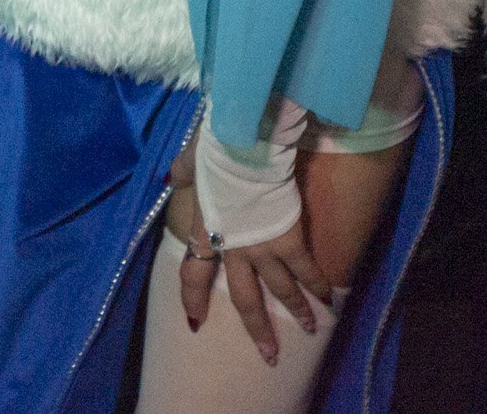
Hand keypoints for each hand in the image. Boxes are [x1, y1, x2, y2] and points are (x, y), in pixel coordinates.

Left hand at [166, 140, 329, 363]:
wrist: (242, 147)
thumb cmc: (213, 152)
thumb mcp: (188, 166)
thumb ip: (183, 176)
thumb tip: (173, 176)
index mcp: (204, 232)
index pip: (192, 273)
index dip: (193, 299)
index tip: (195, 322)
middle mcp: (232, 248)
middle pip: (242, 298)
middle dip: (256, 327)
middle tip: (269, 355)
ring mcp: (261, 247)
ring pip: (280, 290)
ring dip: (297, 312)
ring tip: (310, 329)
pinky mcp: (289, 240)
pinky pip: (306, 270)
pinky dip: (318, 286)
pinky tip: (330, 300)